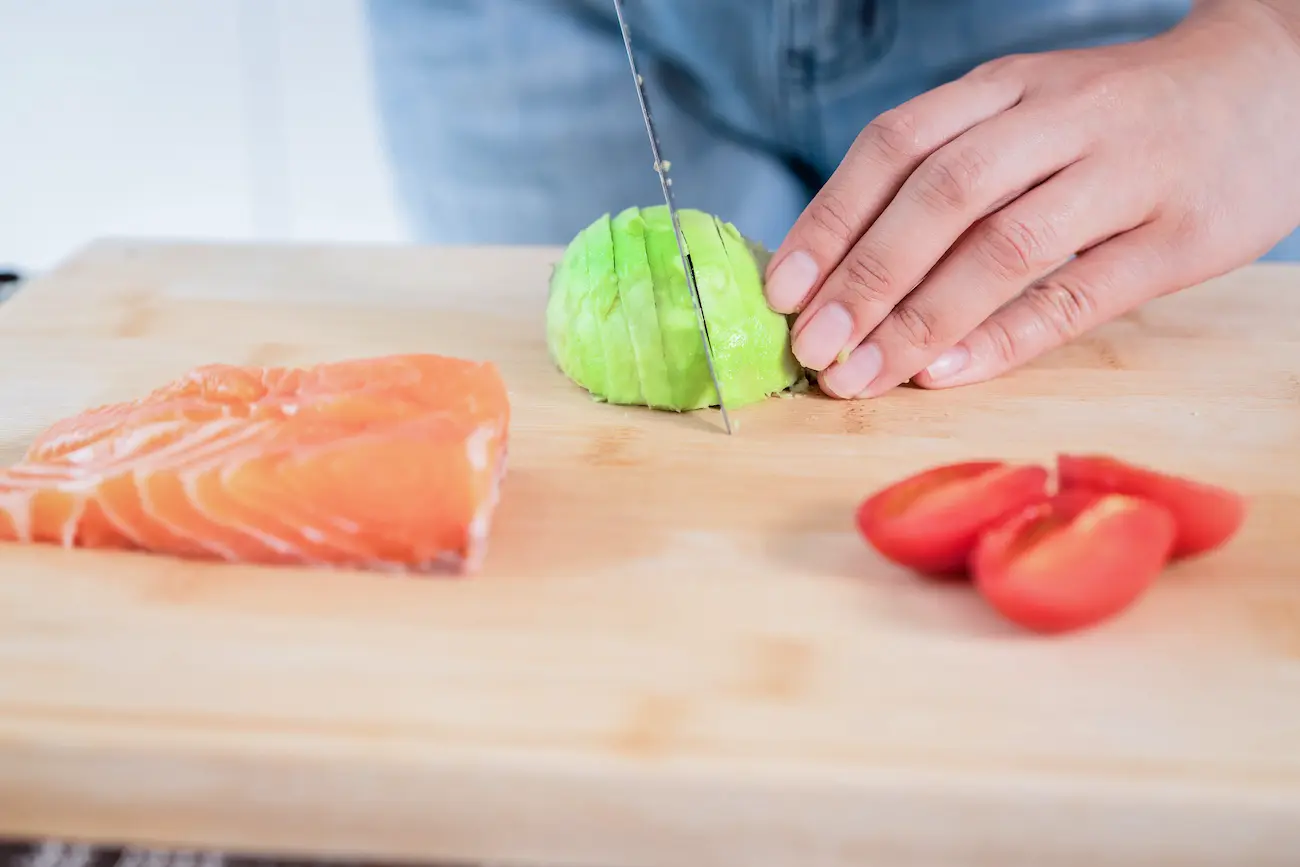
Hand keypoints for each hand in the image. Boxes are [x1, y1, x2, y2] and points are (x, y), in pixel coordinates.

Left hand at [763, 0, 1299, 398]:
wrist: (1273, 83)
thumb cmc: (1120, 118)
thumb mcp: (1030, 111)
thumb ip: (953, 169)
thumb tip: (843, 265)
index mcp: (1008, 86)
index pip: (896, 144)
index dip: (830, 218)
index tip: (781, 290)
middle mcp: (1060, 119)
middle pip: (942, 195)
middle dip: (865, 277)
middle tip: (813, 347)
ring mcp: (1125, 174)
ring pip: (1006, 245)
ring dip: (921, 318)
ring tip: (861, 374)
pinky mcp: (1180, 236)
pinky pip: (1079, 292)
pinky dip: (1005, 336)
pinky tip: (947, 373)